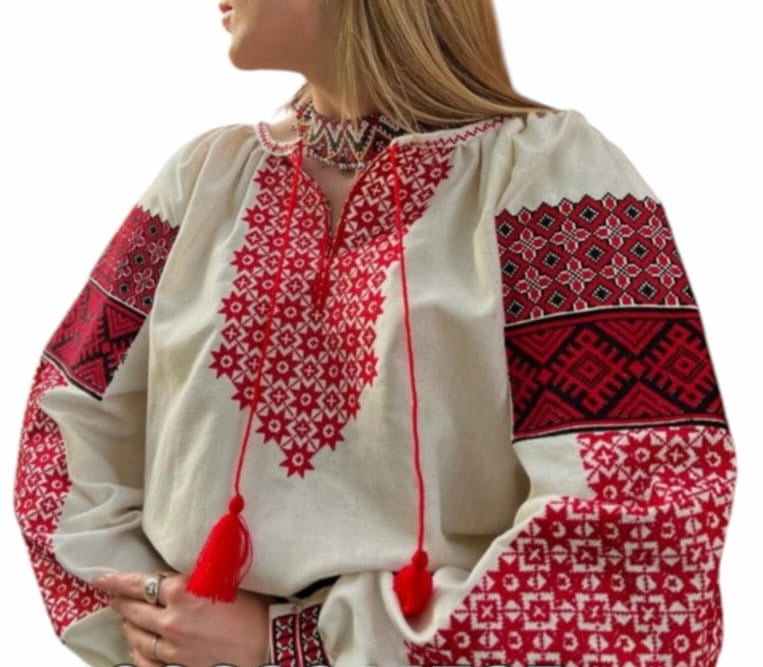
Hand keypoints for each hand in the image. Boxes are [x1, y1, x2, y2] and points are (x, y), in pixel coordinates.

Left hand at [92, 569, 274, 666]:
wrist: (269, 640)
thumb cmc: (253, 606)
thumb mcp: (222, 579)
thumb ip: (192, 578)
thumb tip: (173, 576)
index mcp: (182, 590)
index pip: (139, 583)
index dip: (116, 580)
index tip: (100, 578)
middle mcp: (171, 619)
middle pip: (133, 609)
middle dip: (119, 602)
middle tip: (112, 596)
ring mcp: (173, 647)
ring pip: (136, 636)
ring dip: (128, 626)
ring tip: (125, 620)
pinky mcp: (179, 666)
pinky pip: (146, 660)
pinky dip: (137, 651)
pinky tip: (136, 646)